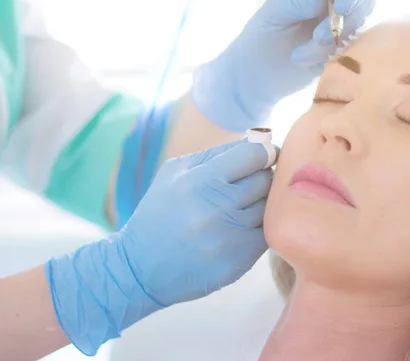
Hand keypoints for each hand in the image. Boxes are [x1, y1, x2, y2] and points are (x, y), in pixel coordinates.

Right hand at [46, 140, 274, 354]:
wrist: (140, 268)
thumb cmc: (159, 211)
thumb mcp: (175, 171)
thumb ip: (216, 154)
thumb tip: (256, 142)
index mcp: (201, 180)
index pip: (253, 155)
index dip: (263, 152)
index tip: (263, 155)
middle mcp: (219, 208)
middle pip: (265, 180)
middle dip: (262, 176)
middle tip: (250, 181)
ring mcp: (232, 237)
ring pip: (269, 207)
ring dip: (260, 203)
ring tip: (240, 206)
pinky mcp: (240, 261)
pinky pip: (267, 233)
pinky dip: (258, 227)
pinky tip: (239, 227)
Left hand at [192, 0, 374, 131]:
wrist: (257, 74)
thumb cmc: (262, 35)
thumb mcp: (277, 11)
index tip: (341, 6)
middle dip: (347, 19)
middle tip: (319, 38)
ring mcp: (343, 23)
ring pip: (358, 25)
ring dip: (331, 41)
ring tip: (299, 54)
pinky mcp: (344, 48)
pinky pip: (352, 48)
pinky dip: (327, 55)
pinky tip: (303, 59)